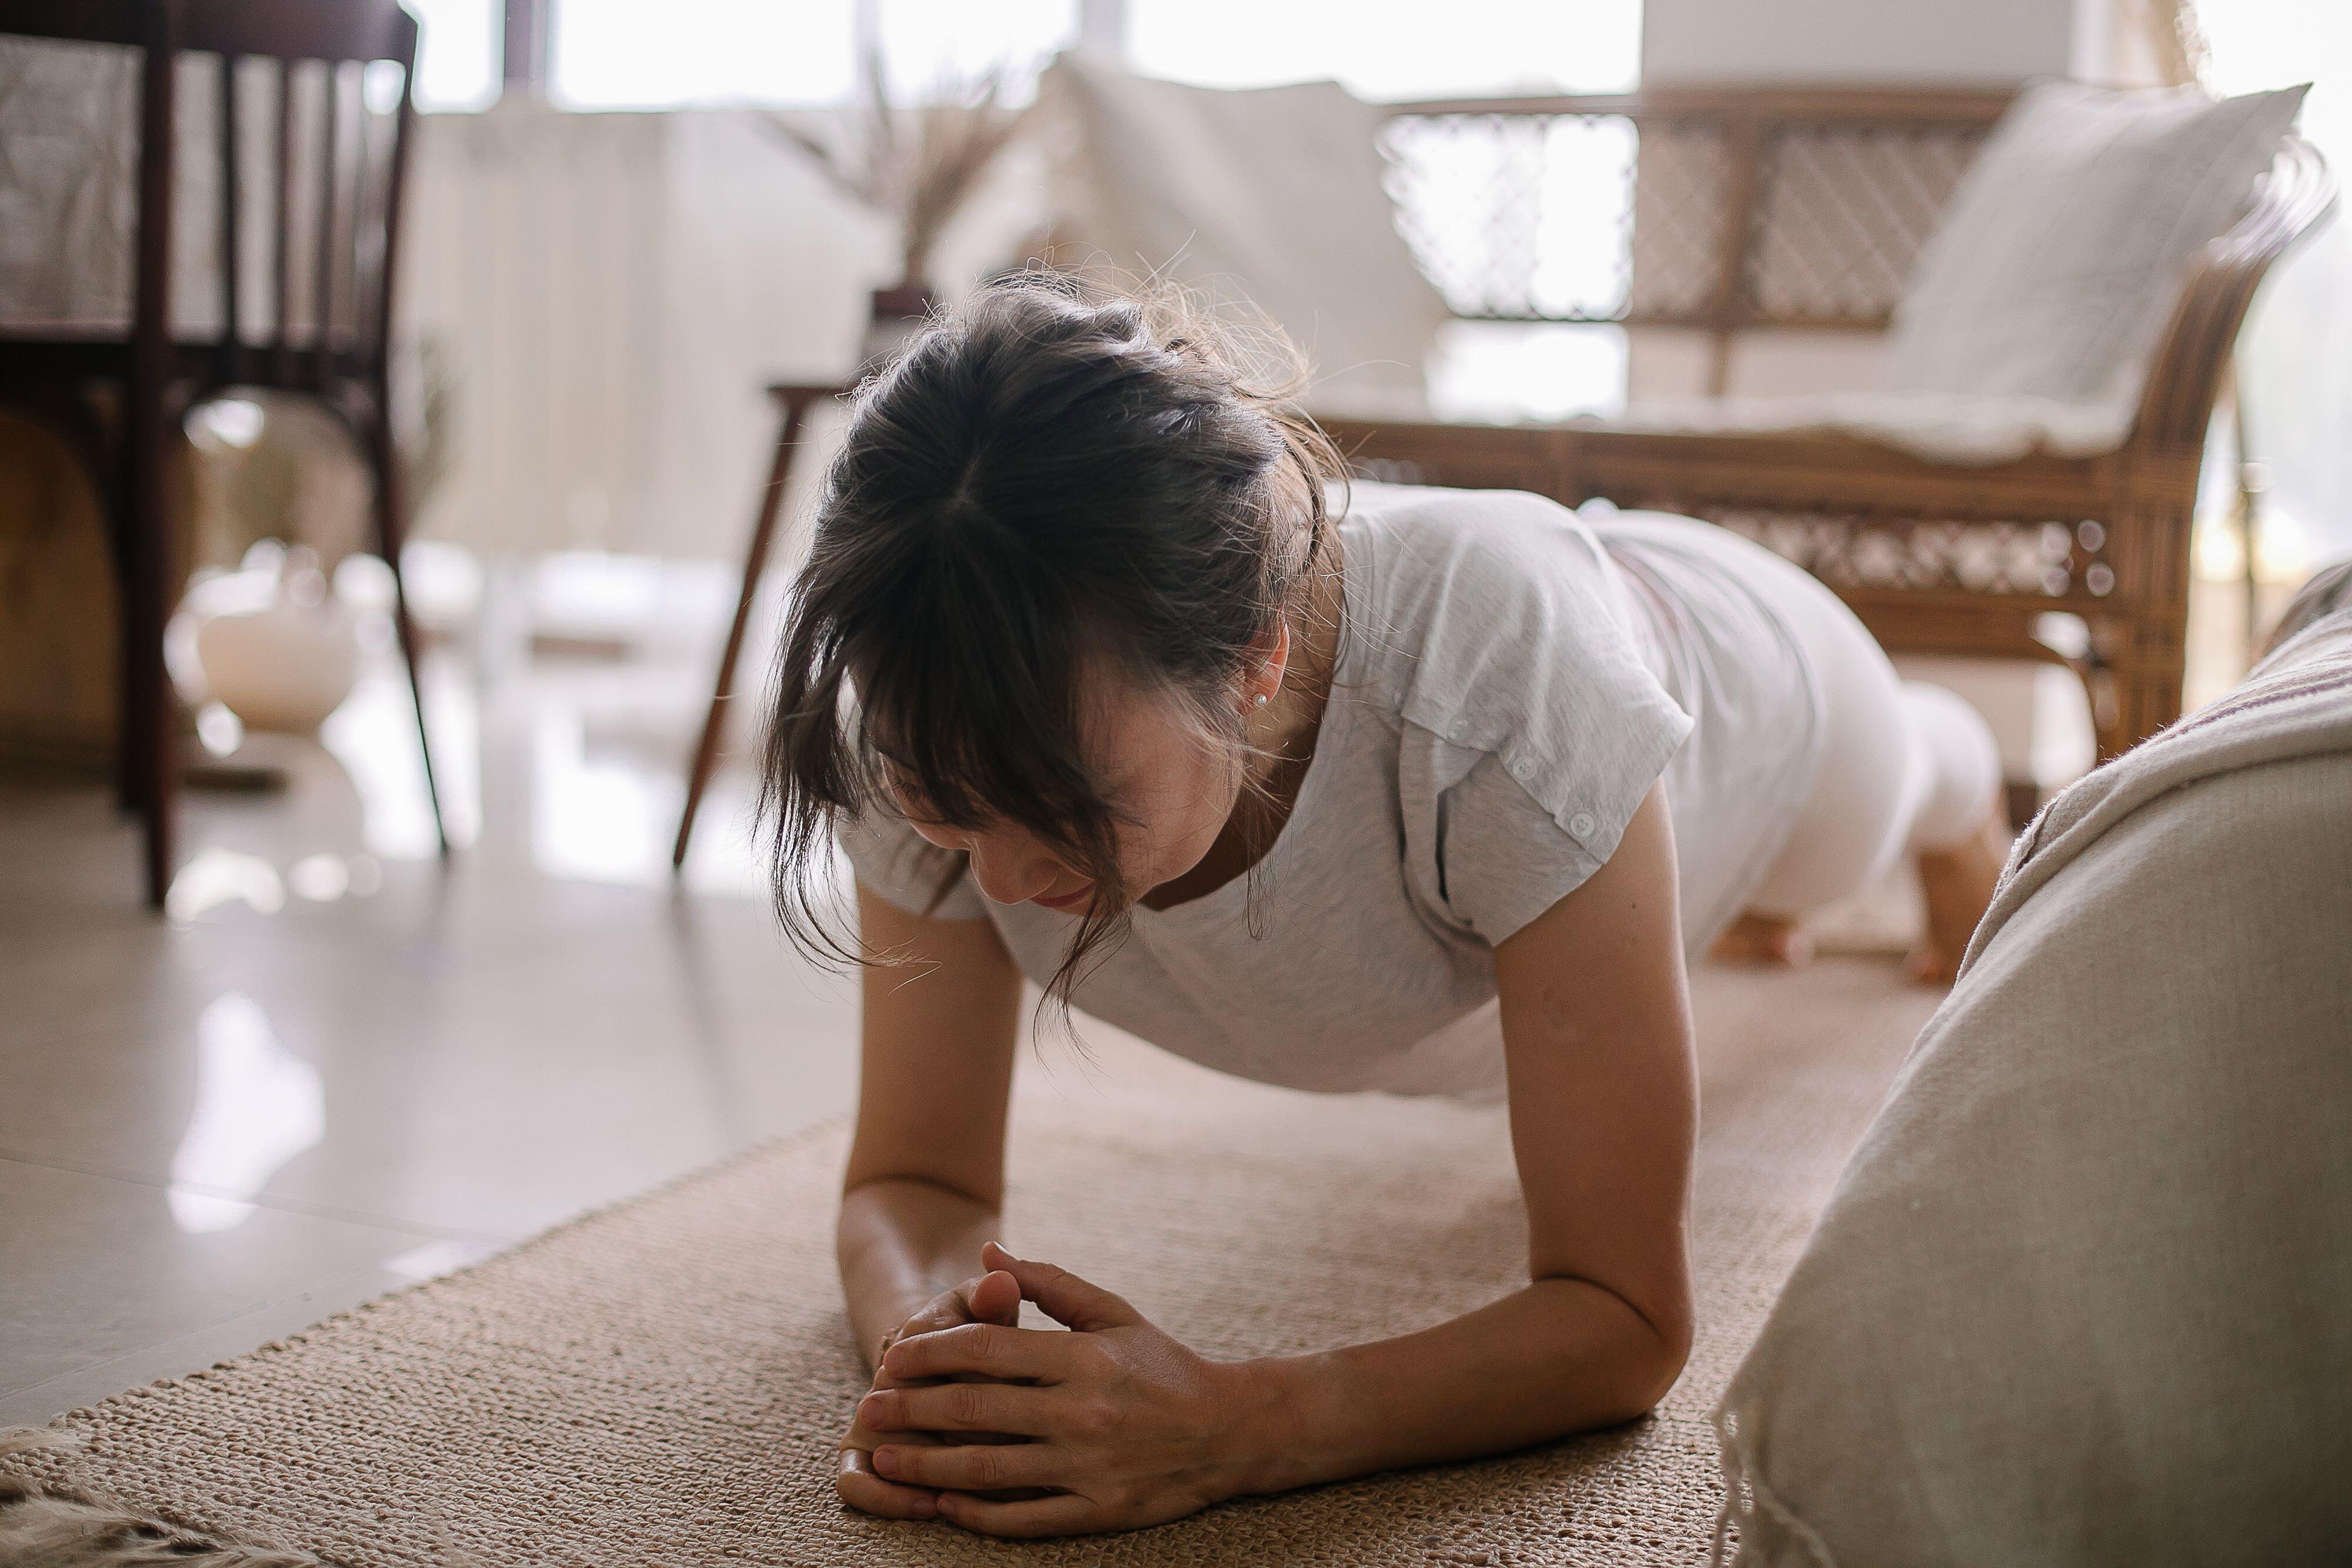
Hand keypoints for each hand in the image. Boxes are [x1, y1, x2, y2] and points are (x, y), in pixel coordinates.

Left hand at [858, 1243, 1273, 1537]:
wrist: (1230, 1431)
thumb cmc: (1162, 1364)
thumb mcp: (1112, 1312)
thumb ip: (1047, 1283)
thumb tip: (988, 1253)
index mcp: (1084, 1358)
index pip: (988, 1351)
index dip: (932, 1353)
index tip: (892, 1355)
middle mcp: (1083, 1413)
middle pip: (975, 1410)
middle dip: (911, 1409)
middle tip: (866, 1407)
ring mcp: (1089, 1468)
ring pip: (988, 1470)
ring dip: (927, 1466)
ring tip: (884, 1459)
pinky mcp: (1099, 1513)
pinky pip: (1025, 1519)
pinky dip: (978, 1514)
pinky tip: (942, 1503)